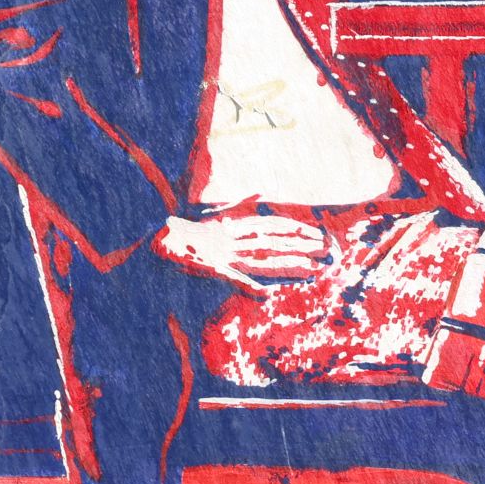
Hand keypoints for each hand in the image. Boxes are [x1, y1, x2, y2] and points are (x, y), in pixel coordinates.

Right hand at [154, 208, 328, 293]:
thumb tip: (260, 192)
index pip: (272, 224)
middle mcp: (233, 240)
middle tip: (324, 247)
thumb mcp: (217, 215)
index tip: (315, 231)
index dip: (295, 228)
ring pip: (261, 260)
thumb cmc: (190, 230)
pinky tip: (267, 292)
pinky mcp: (213, 271)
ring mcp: (224, 256)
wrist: (160, 241)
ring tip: (311, 267)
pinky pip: (234, 279)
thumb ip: (240, 204)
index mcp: (234, 226)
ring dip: (287, 264)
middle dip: (299, 244)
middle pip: (273, 242)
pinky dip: (248, 285)